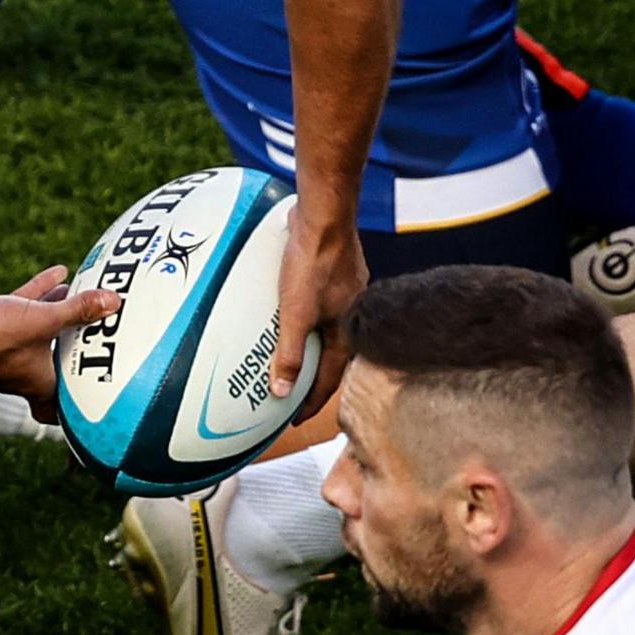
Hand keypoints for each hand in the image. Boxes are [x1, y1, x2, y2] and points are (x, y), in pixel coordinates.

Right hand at [0, 265, 116, 413]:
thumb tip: (113, 302)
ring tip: (83, 295)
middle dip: (74, 347)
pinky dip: (40, 295)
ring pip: (39, 332)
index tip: (90, 397)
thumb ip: (79, 311)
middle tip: (97, 333)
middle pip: (53, 364)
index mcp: (35, 384)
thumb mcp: (46, 320)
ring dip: (60, 314)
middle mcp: (19, 372)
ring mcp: (4, 349)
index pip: (55, 410)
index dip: (71, 409)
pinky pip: (22, 310)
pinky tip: (58, 273)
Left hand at [271, 208, 366, 401]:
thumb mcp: (295, 314)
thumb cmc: (311, 263)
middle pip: (333, 356)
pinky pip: (325, 306)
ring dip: (313, 346)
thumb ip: (289, 353)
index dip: (311, 401)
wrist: (325, 216)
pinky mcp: (340, 272)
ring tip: (294, 357)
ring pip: (330, 329)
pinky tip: (296, 313)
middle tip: (294, 394)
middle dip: (314, 377)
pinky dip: (311, 318)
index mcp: (347, 331)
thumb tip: (280, 392)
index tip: (295, 418)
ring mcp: (349, 292)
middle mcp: (353, 314)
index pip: (329, 378)